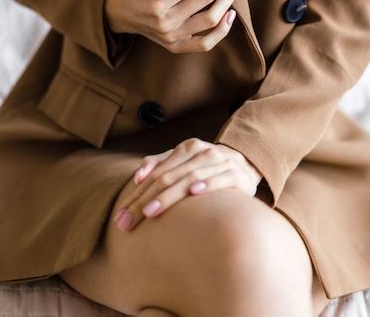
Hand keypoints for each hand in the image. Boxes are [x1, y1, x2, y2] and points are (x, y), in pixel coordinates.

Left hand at [114, 138, 263, 232]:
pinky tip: (193, 192)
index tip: (120, 214)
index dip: (137, 193)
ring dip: (169, 195)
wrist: (248, 163)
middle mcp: (202, 152)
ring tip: (150, 211)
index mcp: (187, 148)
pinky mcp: (237, 175)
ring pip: (189, 178)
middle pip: (168, 177)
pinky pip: (220, 179)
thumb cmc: (208, 166)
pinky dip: (206, 184)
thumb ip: (160, 163)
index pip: (157, 172)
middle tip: (127, 221)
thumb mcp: (185, 160)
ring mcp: (220, 162)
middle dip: (145, 200)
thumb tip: (137, 175)